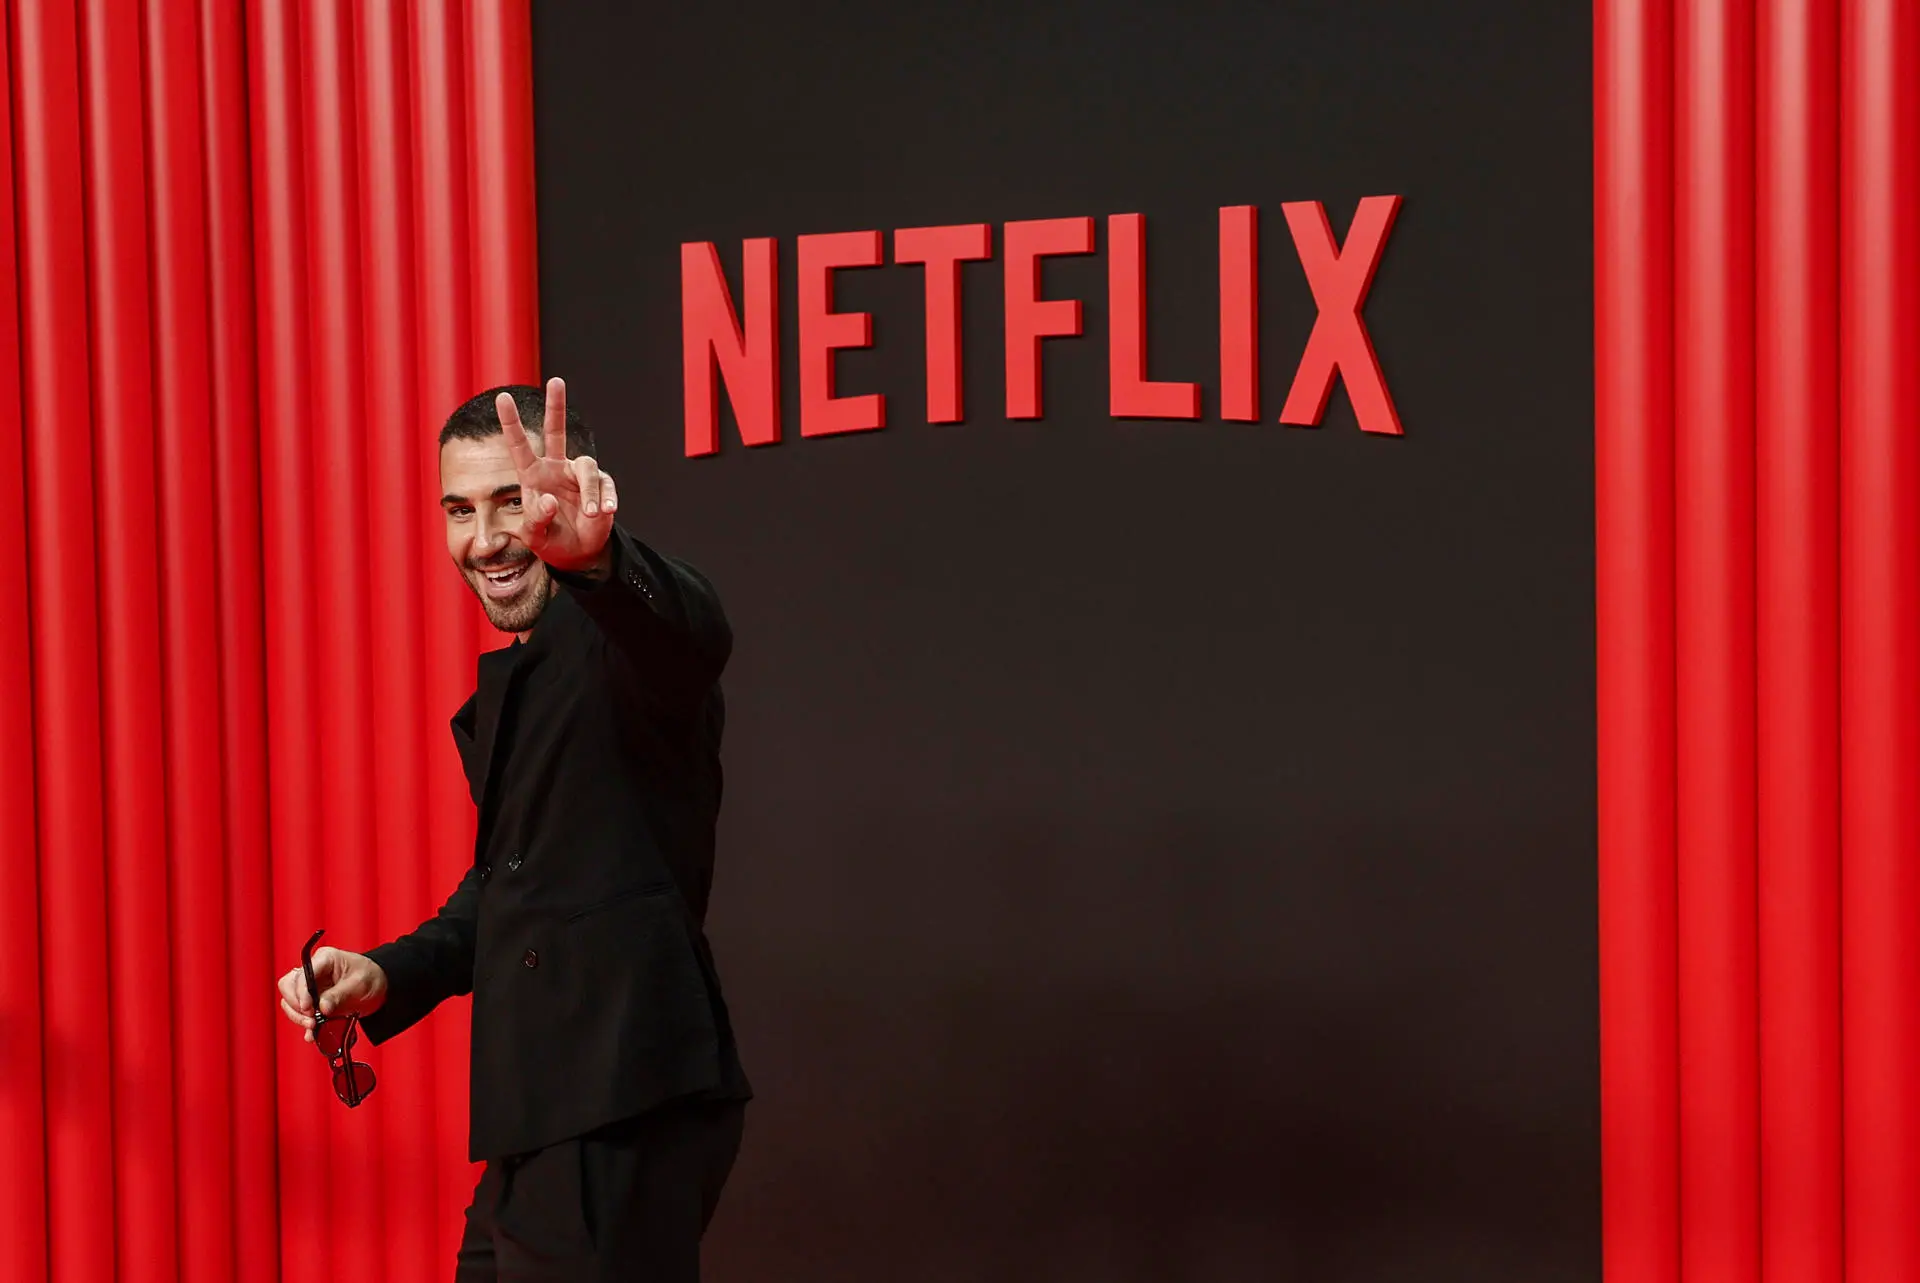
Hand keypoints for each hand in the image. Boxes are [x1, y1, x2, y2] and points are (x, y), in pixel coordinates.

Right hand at [277, 948, 387, 1042]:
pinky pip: (299, 1012)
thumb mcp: (360, 984)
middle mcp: (313, 971)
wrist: (381, 987)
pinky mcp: (312, 1001)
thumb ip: (339, 995)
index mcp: (325, 959)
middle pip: (289, 986)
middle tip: (311, 1019)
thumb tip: (322, 1008)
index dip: (301, 992)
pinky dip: (303, 1023)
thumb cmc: (371, 977)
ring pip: (290, 1000)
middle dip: (296, 1005)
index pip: (302, 974)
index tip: (308, 1008)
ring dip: (298, 1016)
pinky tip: (311, 1034)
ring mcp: (311, 987)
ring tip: (313, 1027)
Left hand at [498, 376, 618, 572]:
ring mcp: (578, 476)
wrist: (578, 553)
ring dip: (590, 491)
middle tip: (556, 381)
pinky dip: (606, 498)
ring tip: (591, 513)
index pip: (519, 446)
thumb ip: (535, 519)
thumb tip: (547, 499)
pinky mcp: (600, 486)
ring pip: (587, 467)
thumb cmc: (550, 540)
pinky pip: (605, 485)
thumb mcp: (534, 536)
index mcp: (533, 476)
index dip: (511, 422)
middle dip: (556, 406)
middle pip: (555, 431)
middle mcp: (555, 468)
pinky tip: (604, 512)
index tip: (502, 397)